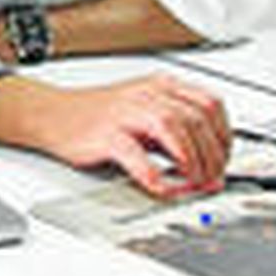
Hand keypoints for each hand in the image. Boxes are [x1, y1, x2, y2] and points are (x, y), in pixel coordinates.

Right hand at [17, 74, 230, 197]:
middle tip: (211, 179)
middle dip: (212, 155)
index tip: (224, 159)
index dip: (224, 135)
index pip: (209, 104)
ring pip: (174, 130)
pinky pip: (135, 154)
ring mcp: (125, 113)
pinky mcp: (106, 134)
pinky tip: (160, 188)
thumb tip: (206, 158)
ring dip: (191, 162)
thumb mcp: (142, 111)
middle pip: (197, 119)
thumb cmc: (96, 115)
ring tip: (192, 184)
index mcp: (159, 86)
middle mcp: (146, 95)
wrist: (51, 113)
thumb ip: (174, 129)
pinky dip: (153, 174)